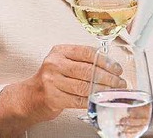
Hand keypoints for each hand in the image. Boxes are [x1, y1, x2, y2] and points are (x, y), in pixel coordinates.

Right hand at [0, 45, 124, 136]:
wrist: (32, 95)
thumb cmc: (52, 78)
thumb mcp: (62, 61)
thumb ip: (81, 59)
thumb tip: (110, 64)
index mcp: (59, 51)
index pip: (86, 52)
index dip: (105, 60)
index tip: (117, 68)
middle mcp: (54, 64)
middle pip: (87, 70)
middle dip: (108, 77)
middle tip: (120, 82)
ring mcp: (52, 81)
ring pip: (85, 86)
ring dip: (104, 90)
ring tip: (114, 91)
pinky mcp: (54, 98)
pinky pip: (79, 100)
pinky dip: (92, 101)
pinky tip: (100, 100)